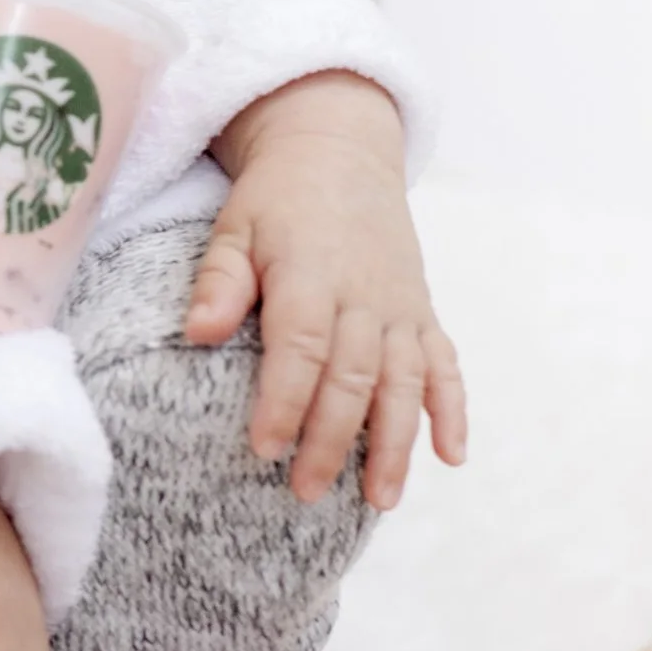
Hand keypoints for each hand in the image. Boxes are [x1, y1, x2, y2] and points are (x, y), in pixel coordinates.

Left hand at [184, 73, 467, 511]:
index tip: (264, 449)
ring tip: (380, 501)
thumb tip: (199, 332)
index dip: (285, 401)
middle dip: (332, 440)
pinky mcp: (422, 312)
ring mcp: (400, 306)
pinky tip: (451, 457)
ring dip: (396, 443)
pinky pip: (444, 364)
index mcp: (312, 273)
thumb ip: (219, 281)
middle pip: (353, 377)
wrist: (339, 150)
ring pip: (404, 382)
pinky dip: (453, 410)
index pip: (301, 347)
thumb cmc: (276, 198)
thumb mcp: (235, 226)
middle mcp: (364, 295)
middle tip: (306, 492)